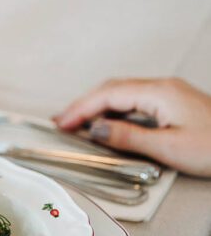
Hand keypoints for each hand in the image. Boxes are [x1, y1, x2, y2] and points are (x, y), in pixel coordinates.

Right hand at [54, 78, 210, 176]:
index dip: (80, 109)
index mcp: (158, 92)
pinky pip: (134, 100)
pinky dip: (114, 109)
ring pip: (122, 93)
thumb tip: (95, 129)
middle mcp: (161, 87)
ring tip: (77, 122)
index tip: (61, 123)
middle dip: (84, 104)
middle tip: (62, 122)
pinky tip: (107, 122)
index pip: (107, 95)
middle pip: (112, 89)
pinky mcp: (173, 103)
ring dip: (97, 106)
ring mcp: (168, 93)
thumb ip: (128, 137)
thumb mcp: (168, 148)